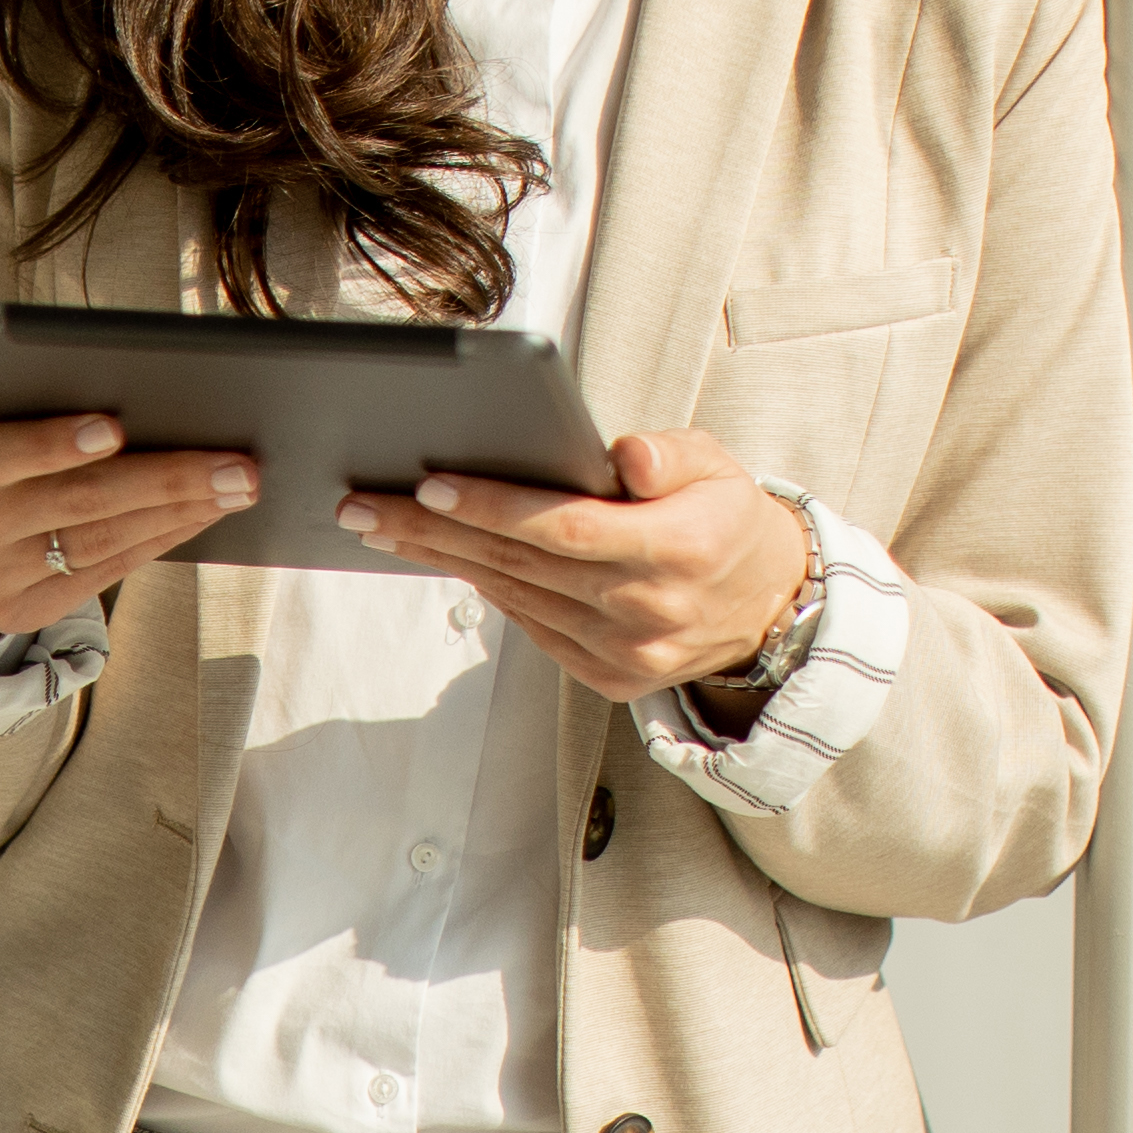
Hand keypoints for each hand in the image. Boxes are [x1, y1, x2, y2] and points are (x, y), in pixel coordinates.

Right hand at [0, 366, 255, 640]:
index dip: (53, 443)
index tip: (116, 427)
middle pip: (72, 504)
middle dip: (162, 481)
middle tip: (235, 465)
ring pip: (97, 543)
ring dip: (176, 513)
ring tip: (236, 486)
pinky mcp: (17, 610)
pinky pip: (102, 574)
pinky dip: (158, 541)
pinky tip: (200, 514)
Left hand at [334, 428, 807, 700]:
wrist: (770, 606)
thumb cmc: (726, 517)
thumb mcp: (720, 465)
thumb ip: (671, 453)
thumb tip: (624, 455)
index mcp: (679, 551)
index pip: (566, 528)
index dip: (494, 508)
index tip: (430, 485)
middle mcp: (650, 612)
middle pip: (522, 564)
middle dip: (433, 531)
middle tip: (362, 504)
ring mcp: (627, 654)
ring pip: (516, 597)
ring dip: (443, 559)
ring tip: (381, 523)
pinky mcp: (611, 679)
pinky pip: (531, 626)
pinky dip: (486, 589)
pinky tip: (442, 557)